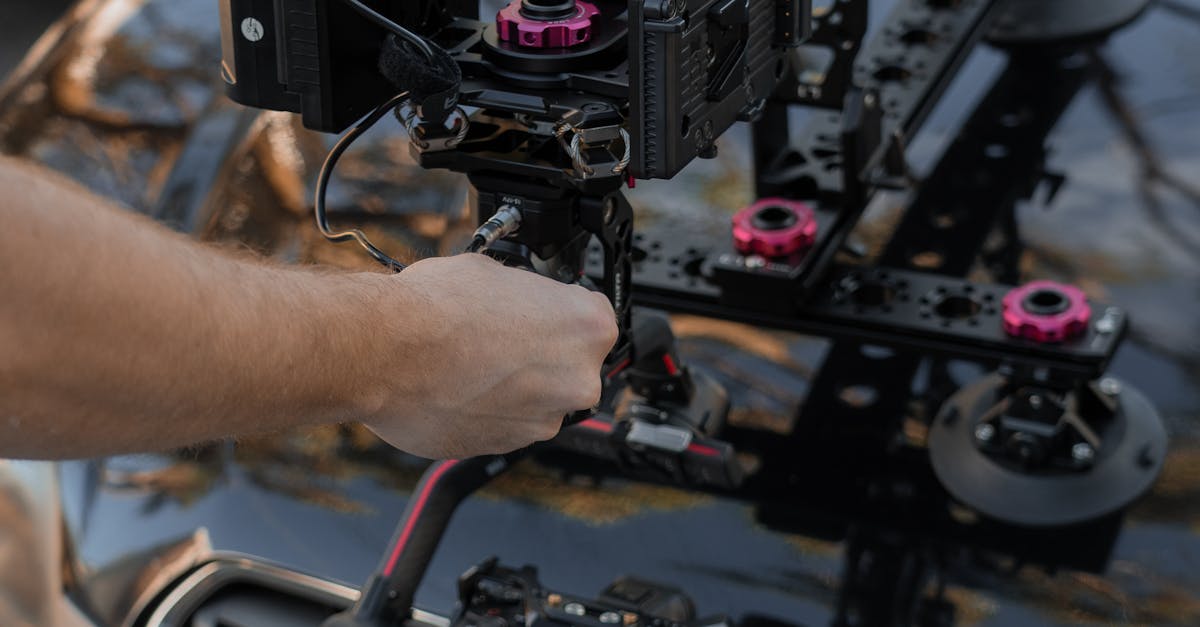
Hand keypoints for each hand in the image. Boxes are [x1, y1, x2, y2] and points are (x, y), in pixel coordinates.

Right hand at [360, 254, 617, 458]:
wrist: (383, 352)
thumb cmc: (434, 308)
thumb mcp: (492, 271)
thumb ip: (525, 295)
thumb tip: (518, 300)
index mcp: (587, 327)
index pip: (594, 319)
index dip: (560, 315)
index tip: (540, 315)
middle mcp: (577, 380)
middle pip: (571, 365)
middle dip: (540, 354)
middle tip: (500, 336)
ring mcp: (543, 420)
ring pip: (539, 399)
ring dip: (515, 386)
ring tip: (470, 361)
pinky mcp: (507, 446)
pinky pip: (508, 423)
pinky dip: (490, 410)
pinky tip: (458, 386)